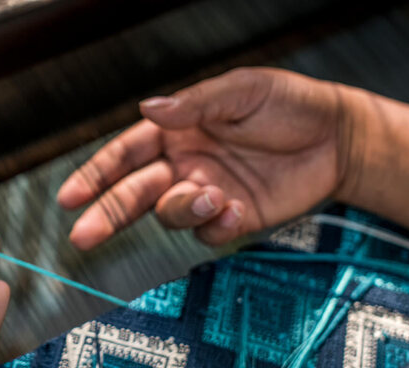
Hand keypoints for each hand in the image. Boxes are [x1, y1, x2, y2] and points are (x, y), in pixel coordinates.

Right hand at [58, 67, 355, 248]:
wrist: (338, 137)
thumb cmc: (290, 105)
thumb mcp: (242, 90)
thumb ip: (195, 103)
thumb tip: (150, 107)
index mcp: (177, 132)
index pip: (125, 155)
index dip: (95, 175)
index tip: (70, 197)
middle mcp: (185, 165)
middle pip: (132, 194)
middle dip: (106, 214)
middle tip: (84, 235)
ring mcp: (207, 193)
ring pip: (170, 215)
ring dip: (182, 209)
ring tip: (213, 193)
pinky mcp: (233, 219)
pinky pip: (209, 233)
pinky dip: (216, 225)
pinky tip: (236, 209)